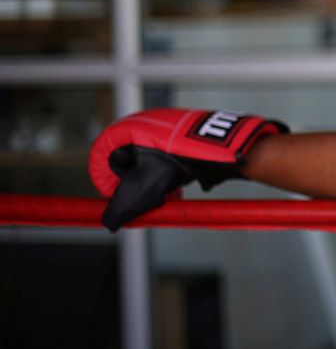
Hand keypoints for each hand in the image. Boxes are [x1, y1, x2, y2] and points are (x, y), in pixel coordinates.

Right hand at [89, 108, 287, 231]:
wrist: (221, 148)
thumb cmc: (177, 159)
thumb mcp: (142, 187)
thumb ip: (120, 208)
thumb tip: (109, 223)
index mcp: (127, 128)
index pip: (101, 156)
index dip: (105, 180)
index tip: (115, 198)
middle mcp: (145, 124)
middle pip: (127, 163)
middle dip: (133, 187)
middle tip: (141, 202)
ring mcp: (165, 130)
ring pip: (149, 165)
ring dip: (152, 186)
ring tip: (162, 200)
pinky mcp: (183, 139)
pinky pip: (167, 161)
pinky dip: (168, 179)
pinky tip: (176, 195)